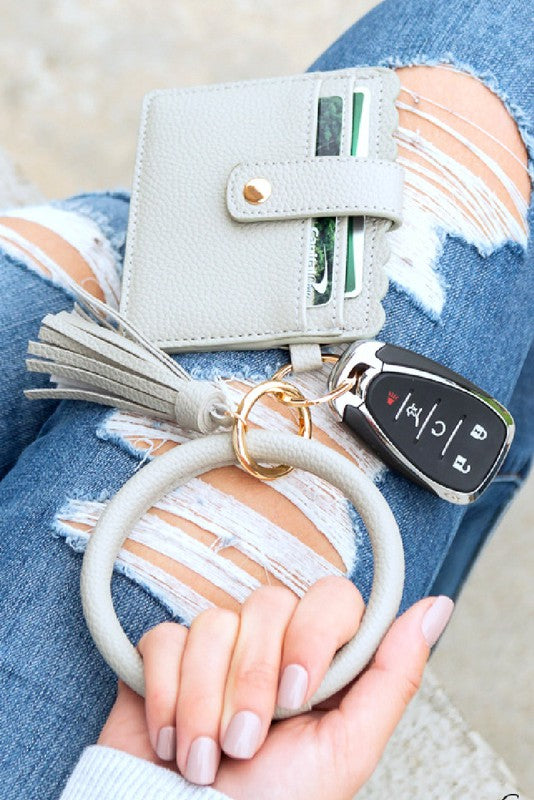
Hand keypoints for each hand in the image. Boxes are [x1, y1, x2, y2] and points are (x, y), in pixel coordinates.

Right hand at [98, 577, 452, 799]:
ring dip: (204, 704)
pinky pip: (164, 639)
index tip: (297, 696)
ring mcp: (218, 645)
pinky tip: (172, 740)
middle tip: (246, 744)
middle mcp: (271, 643)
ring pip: (213, 623)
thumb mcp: (346, 749)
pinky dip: (165, 698)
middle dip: (252, 683)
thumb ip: (392, 676)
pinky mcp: (166, 654)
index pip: (331, 597)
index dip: (312, 636)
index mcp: (321, 658)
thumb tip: (437, 607)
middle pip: (267, 603)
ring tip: (206, 758)